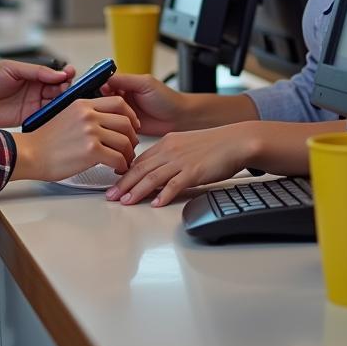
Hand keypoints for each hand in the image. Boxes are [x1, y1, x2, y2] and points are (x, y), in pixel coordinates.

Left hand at [0, 60, 74, 127]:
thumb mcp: (11, 69)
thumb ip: (35, 71)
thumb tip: (58, 74)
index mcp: (32, 75)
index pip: (54, 74)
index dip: (64, 74)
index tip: (70, 73)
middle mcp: (35, 89)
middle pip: (59, 89)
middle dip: (66, 88)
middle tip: (66, 89)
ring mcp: (33, 104)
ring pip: (55, 103)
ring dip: (63, 102)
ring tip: (65, 101)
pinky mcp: (29, 119)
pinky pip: (46, 117)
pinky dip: (55, 116)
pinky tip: (59, 115)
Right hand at [11, 96, 140, 181]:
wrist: (30, 154)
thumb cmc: (45, 141)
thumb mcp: (66, 116)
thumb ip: (85, 116)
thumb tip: (102, 123)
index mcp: (83, 104)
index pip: (118, 102)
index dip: (131, 115)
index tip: (133, 125)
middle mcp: (89, 114)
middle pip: (125, 121)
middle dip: (133, 136)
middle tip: (131, 146)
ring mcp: (91, 131)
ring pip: (125, 140)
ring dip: (129, 153)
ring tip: (125, 160)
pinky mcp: (91, 150)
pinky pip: (118, 157)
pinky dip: (122, 165)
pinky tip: (118, 168)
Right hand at [99, 73, 189, 135]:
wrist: (180, 118)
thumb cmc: (167, 99)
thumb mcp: (145, 84)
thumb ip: (125, 80)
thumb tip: (106, 79)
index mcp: (125, 84)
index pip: (106, 83)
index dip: (101, 88)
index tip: (101, 92)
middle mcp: (123, 98)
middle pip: (104, 99)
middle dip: (103, 103)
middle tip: (105, 107)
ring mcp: (124, 113)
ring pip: (108, 113)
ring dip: (109, 116)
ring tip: (113, 117)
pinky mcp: (127, 126)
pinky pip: (115, 127)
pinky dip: (114, 127)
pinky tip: (116, 127)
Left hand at [105, 122, 262, 207]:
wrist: (236, 141)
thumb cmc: (214, 145)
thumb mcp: (185, 145)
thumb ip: (169, 156)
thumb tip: (156, 171)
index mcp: (167, 142)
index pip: (140, 160)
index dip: (124, 173)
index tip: (115, 183)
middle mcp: (170, 150)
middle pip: (140, 168)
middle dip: (123, 184)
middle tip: (111, 196)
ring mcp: (181, 161)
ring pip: (152, 177)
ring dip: (136, 191)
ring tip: (125, 202)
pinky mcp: (194, 171)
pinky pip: (175, 185)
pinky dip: (163, 195)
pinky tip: (155, 203)